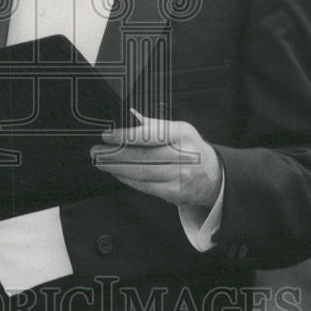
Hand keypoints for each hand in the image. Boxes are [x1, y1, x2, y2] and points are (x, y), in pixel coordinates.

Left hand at [91, 111, 222, 210]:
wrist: (214, 176)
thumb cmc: (191, 148)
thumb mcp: (180, 130)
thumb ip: (155, 124)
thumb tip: (130, 117)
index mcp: (182, 135)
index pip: (151, 134)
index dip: (127, 135)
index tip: (107, 135)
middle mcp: (182, 156)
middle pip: (142, 156)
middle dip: (115, 154)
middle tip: (96, 150)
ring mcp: (179, 177)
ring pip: (141, 173)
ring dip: (116, 168)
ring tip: (100, 161)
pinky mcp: (174, 193)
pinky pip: (145, 186)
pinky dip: (127, 179)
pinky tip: (116, 173)